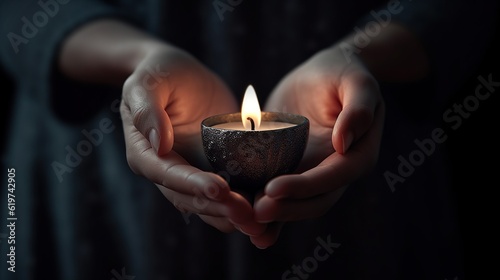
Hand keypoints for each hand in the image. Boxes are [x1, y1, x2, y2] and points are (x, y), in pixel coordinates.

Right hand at [120, 45, 265, 234]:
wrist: (182, 75)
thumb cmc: (160, 73)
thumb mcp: (148, 82)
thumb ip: (146, 109)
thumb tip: (158, 143)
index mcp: (146, 153)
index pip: (168, 174)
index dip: (193, 185)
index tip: (219, 190)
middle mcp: (168, 171)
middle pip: (192, 198)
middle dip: (220, 208)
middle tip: (248, 215)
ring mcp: (192, 173)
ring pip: (211, 204)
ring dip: (234, 215)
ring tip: (261, 222)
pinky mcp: (214, 169)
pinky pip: (229, 193)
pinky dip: (246, 203)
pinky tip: (269, 211)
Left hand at [250, 44, 384, 247]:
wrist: (322, 75)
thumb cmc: (342, 73)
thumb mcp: (357, 82)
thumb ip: (358, 109)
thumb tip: (343, 144)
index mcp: (357, 155)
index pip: (332, 177)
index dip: (304, 186)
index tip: (273, 188)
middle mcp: (336, 171)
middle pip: (314, 200)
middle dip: (286, 209)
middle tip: (255, 211)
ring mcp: (313, 173)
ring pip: (297, 204)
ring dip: (275, 217)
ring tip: (245, 222)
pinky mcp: (293, 169)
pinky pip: (281, 193)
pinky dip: (266, 210)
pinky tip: (243, 221)